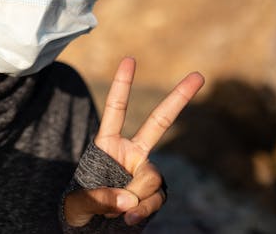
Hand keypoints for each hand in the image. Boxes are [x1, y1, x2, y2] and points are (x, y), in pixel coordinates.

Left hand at [64, 57, 204, 226]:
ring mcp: (145, 172)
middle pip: (159, 122)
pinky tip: (129, 219)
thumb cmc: (78, 209)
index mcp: (107, 144)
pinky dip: (144, 210)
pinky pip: (156, 199)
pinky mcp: (154, 193)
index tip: (129, 59)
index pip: (116, 109)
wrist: (91, 229)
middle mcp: (131, 153)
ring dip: (137, 196)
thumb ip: (97, 199)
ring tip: (118, 211)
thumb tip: (128, 201)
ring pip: (152, 177)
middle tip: (198, 75)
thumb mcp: (76, 203)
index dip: (122, 85)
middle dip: (179, 99)